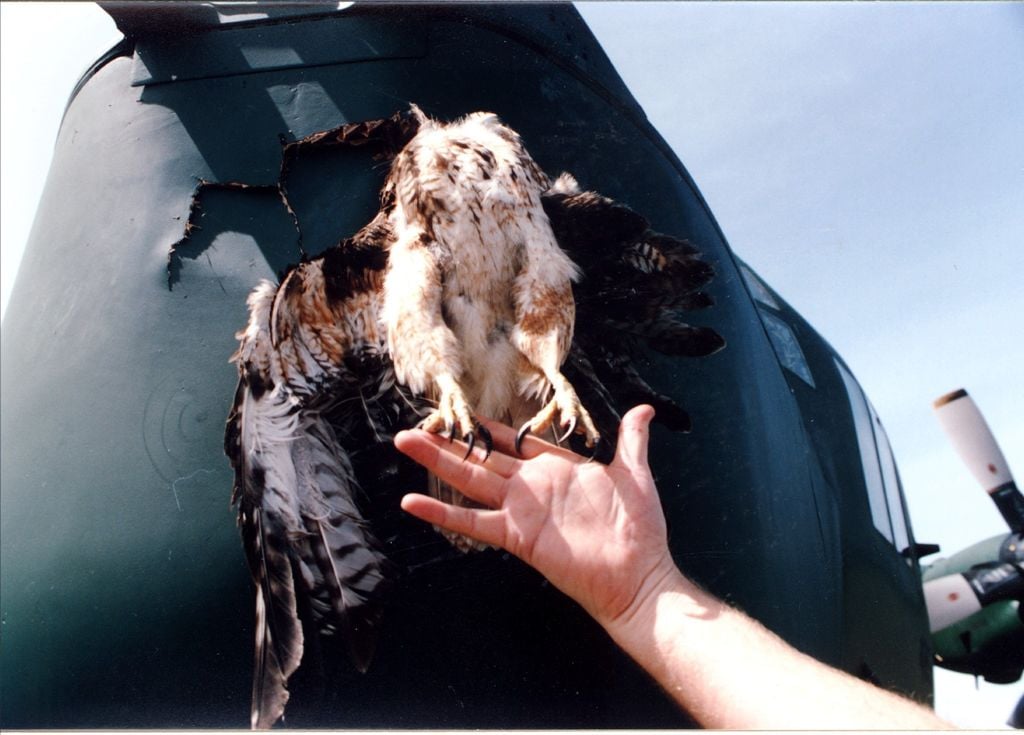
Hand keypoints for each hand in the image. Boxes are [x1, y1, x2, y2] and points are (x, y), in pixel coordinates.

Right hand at [395, 405, 678, 626]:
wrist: (638, 575)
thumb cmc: (639, 528)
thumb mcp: (635, 475)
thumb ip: (632, 441)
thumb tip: (643, 409)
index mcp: (557, 468)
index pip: (514, 441)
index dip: (488, 428)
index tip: (463, 412)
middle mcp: (532, 486)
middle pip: (482, 458)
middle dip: (449, 442)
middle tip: (415, 426)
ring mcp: (521, 510)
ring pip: (470, 480)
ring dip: (438, 462)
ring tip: (406, 443)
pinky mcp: (516, 536)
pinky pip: (473, 521)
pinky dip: (442, 512)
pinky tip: (412, 503)